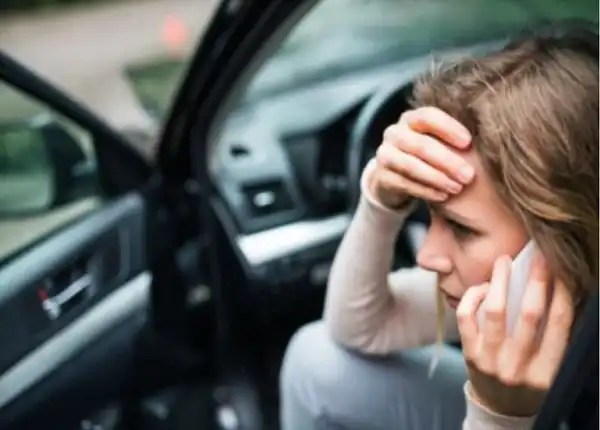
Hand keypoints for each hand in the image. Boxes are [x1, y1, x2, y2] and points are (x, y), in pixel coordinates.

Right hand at [369, 107, 473, 208]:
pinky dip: (425, 191)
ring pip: (410, 165)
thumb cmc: (427, 158)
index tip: (468, 142)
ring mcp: (384, 155)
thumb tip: (487, 138)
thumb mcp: (439, 143)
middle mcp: (394, 133)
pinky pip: (404, 184)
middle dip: (447, 161)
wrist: (394, 179)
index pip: (427, 116)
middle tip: (469, 175)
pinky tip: (442, 196)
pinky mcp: (381, 177)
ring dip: (437, 178)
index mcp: (410, 119)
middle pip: (420, 144)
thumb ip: (454, 140)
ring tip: (457, 188)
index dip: (448, 128)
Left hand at [457, 253, 573, 416]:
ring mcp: (492, 361)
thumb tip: (558, 290)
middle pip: (530, 315)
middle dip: (536, 280)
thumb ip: (553, 336)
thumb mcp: (548, 365)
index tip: (562, 271)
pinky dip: (473, 297)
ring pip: (495, 312)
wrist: (500, 408)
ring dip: (501, 281)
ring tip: (504, 261)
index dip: (563, 293)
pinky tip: (482, 288)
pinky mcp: (469, 355)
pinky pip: (466, 318)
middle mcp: (520, 367)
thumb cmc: (528, 379)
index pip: (559, 324)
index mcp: (547, 370)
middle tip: (538, 256)